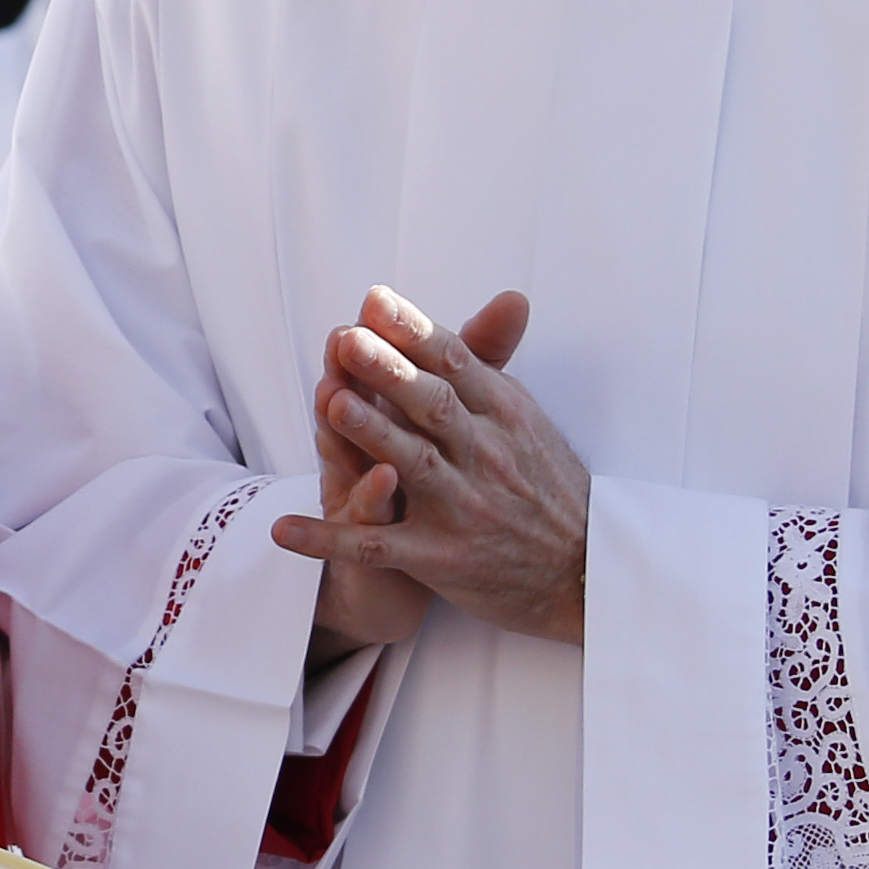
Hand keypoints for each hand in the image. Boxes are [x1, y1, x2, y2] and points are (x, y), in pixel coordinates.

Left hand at [270, 287, 585, 646]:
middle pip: (432, 406)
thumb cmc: (545, 484)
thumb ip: (494, 361)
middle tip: (346, 340)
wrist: (584, 573)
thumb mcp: (524, 416)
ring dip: (371, 435)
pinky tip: (284, 528)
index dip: (413, 331)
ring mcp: (462, 509)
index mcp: (502, 414)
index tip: (373, 300)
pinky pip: (378, 546)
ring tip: (331, 405)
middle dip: (388, 372)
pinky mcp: (440, 559)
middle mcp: (484, 456)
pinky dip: (330, 538)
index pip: (454, 363)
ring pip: (412, 466)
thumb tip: (508, 296)